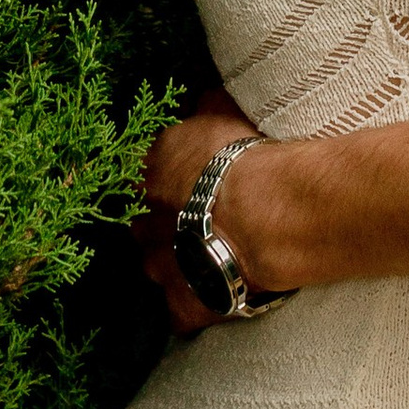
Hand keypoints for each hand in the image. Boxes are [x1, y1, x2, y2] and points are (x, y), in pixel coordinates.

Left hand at [139, 85, 258, 334]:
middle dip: (165, 223)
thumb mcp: (224, 111)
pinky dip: (195, 302)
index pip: (139, 175)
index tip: (185, 180)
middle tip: (201, 217)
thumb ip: (206, 110)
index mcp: (147, 171)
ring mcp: (160, 267)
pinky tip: (217, 292)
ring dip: (179, 262)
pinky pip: (181, 309)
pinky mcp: (183, 305)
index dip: (163, 179)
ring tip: (215, 254)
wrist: (269, 212)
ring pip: (159, 267)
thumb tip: (204, 99)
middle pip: (144, 225)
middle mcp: (143, 222)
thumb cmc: (248, 155)